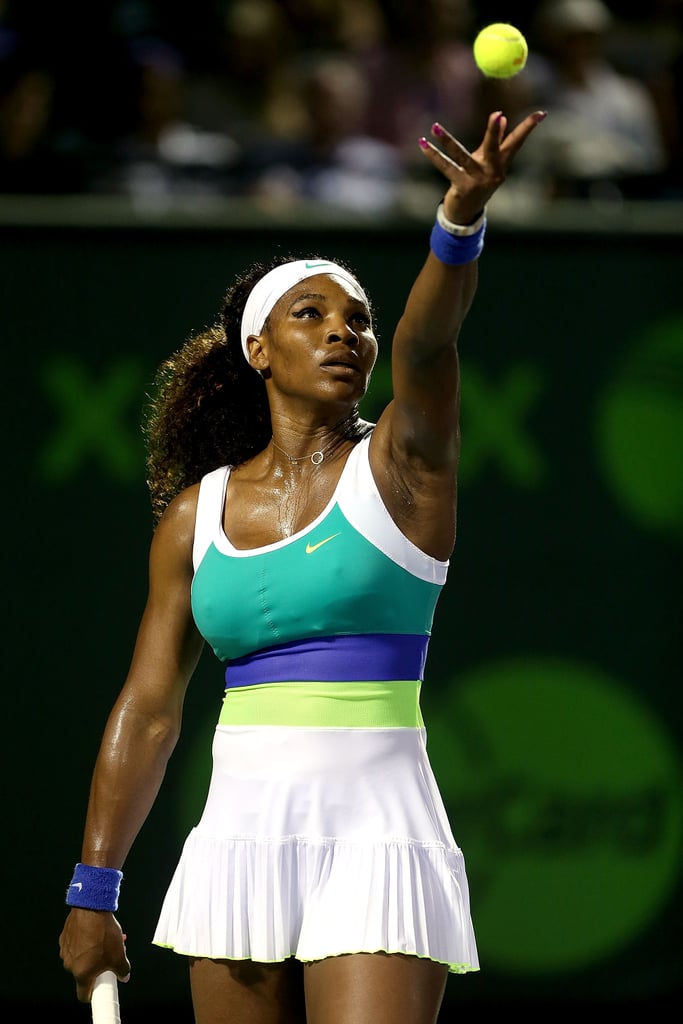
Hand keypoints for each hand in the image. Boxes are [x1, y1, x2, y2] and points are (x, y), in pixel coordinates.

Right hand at [59, 908, 130, 1001]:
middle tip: (107, 957)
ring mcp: (65, 951)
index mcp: (82, 974)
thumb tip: (124, 976)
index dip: (92, 994)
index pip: (83, 995)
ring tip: (103, 941)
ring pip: (79, 958)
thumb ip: (122, 970)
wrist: (91, 909)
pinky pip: (75, 946)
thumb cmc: (103, 934)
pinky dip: (83, 943)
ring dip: (90, 954)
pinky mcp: (64, 938)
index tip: (99, 989)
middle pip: (83, 974)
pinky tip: (93, 933)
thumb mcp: (119, 955)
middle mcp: (70, 965)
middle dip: (95, 967)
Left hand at [420, 110, 546, 224]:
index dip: (529, 127)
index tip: (541, 113)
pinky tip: (423, 143)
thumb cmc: (479, 181)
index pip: (517, 141)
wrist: (467, 212)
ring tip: (434, 127)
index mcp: (501, 163)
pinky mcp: (461, 187)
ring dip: (447, 141)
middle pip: (493, 147)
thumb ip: (496, 141)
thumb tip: (502, 118)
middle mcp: (491, 172)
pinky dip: (433, 155)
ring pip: (461, 156)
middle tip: (497, 114)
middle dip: (494, 131)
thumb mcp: (489, 162)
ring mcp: (476, 180)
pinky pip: (445, 167)